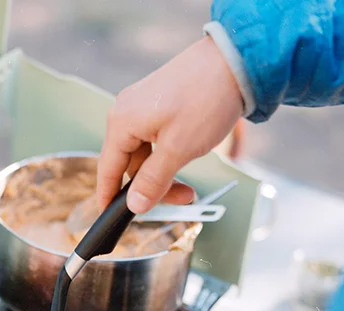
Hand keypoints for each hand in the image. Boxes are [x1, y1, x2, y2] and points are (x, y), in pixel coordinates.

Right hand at [98, 36, 244, 213]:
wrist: (236, 60)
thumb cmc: (207, 98)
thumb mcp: (178, 149)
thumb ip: (152, 181)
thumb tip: (135, 205)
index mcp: (122, 122)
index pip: (107, 169)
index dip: (110, 197)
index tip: (112, 218)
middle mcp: (125, 112)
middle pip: (128, 164)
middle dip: (153, 186)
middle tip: (181, 200)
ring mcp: (141, 106)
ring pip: (144, 154)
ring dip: (164, 173)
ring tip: (190, 185)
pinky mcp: (158, 103)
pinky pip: (154, 139)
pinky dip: (168, 155)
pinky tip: (186, 157)